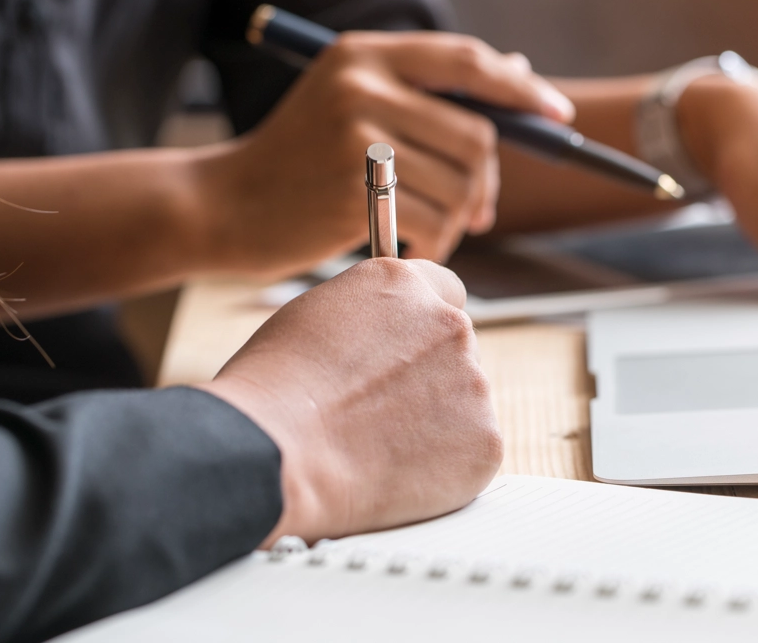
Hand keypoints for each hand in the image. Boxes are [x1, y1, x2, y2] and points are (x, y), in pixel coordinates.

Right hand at [196, 32, 573, 277]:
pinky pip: (436, 221)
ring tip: (438, 228)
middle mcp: (362, 86)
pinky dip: (437, 242)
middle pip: (477, 135)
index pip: (467, 62)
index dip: (522, 91)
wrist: (225, 205)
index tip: (558, 116)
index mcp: (366, 55)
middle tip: (481, 209)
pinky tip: (414, 244)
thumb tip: (519, 69)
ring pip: (463, 185)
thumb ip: (429, 88)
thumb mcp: (354, 101)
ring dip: (462, 217)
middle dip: (488, 180)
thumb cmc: (301, 159)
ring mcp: (357, 139)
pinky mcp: (355, 194)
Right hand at [196, 258, 501, 544]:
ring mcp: (474, 383)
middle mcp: (450, 325)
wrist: (277, 454)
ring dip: (433, 424)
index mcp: (404, 284)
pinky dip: (443, 469)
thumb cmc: (272, 392)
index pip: (445, 292)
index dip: (422, 327)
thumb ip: (367, 318)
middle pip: (455, 352)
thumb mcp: (313, 319)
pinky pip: (470, 453)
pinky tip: (393, 474)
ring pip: (463, 404)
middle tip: (377, 415)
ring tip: (373, 448)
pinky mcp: (485, 440)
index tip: (407, 354)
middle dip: (427, 380)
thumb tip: (381, 338)